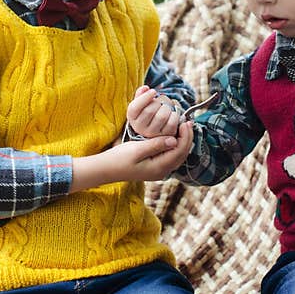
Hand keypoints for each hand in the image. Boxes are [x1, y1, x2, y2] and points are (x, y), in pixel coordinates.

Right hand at [72, 121, 193, 190]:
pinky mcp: (154, 167)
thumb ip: (156, 145)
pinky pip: (170, 156)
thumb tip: (174, 140)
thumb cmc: (119, 158)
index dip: (185, 136)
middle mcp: (162, 171)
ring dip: (182, 141)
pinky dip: (175, 145)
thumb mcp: (137, 149)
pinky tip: (173, 135)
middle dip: (187, 138)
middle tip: (188, 122)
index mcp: (159, 168)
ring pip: (177, 156)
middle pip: (182, 154)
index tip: (186, 122)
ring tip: (183, 127)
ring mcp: (159, 171)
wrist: (106, 169)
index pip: (179, 151)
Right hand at [126, 85, 180, 137]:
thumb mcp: (141, 103)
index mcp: (132, 117)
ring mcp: (152, 134)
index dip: (145, 97)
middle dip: (158, 102)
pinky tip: (172, 113)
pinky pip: (171, 123)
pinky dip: (174, 115)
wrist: (156, 127)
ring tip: (166, 107)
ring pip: (161, 117)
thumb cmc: (149, 111)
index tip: (153, 91)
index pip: (134, 108)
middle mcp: (140, 128)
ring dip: (167, 107)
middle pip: (149, 111)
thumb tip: (146, 88)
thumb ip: (141, 94)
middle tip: (161, 101)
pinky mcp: (165, 136)